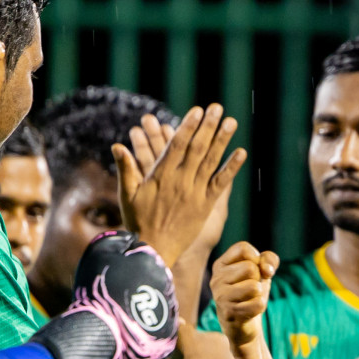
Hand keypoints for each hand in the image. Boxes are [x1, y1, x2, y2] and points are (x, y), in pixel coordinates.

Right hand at [114, 105, 246, 267]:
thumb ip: (126, 169)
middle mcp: (180, 182)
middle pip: (197, 148)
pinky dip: (231, 168)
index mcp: (161, 176)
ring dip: (222, 140)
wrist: (154, 251)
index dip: (188, 126)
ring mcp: (195, 193)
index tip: (197, 110)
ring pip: (211, 162)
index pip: (177, 145)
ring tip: (231, 121)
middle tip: (217, 107)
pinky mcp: (205, 206)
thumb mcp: (127, 194)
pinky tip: (241, 152)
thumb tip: (117, 145)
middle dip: (208, 126)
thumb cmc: (137, 222)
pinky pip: (221, 184)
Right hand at [210, 242, 278, 346]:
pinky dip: (260, 306)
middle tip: (251, 288)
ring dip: (259, 293)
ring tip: (250, 298)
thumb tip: (266, 270)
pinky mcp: (229, 313)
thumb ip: (269, 260)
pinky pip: (258, 304)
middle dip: (258, 278)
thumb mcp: (261, 270)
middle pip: (250, 268)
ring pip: (254, 286)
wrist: (242, 323)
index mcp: (221, 264)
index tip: (255, 269)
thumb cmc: (251, 292)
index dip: (257, 258)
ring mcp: (220, 296)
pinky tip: (249, 310)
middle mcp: (216, 278)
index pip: (243, 248)